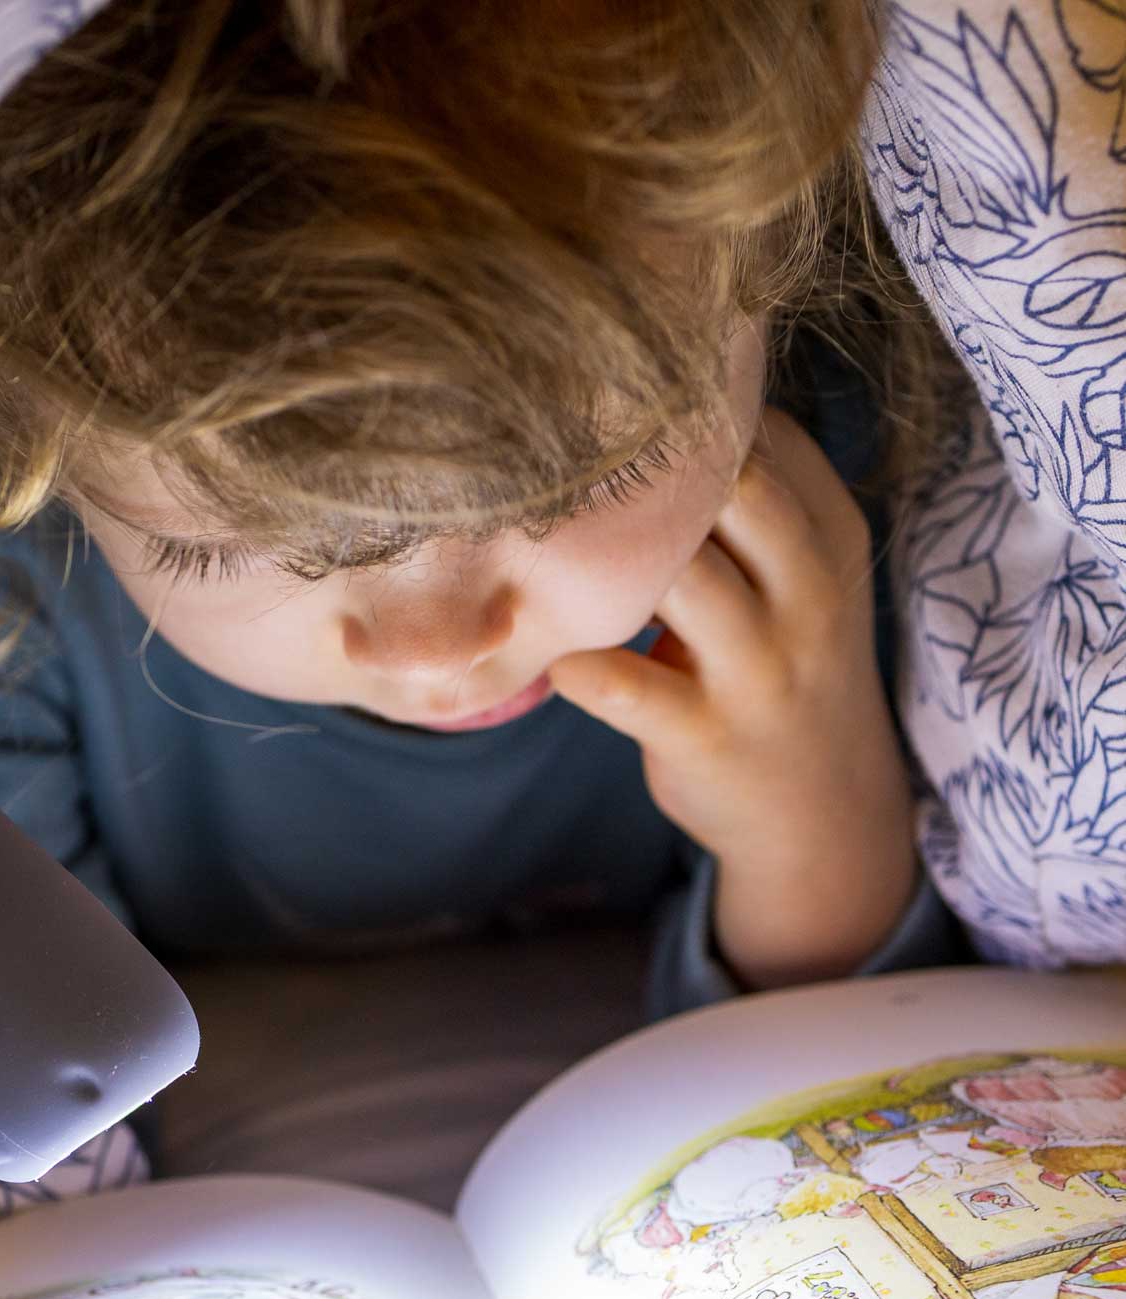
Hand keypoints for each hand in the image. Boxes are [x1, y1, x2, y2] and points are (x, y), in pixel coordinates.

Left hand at [547, 408, 915, 989]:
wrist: (823, 810)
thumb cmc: (783, 666)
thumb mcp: (801, 578)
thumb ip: (749, 504)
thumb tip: (645, 408)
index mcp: (832, 538)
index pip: (766, 437)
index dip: (685, 414)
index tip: (614, 408)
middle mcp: (808, 596)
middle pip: (735, 488)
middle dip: (650, 471)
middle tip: (570, 462)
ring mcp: (759, 670)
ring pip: (679, 575)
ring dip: (604, 559)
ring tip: (547, 548)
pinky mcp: (702, 733)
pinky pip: (621, 684)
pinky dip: (572, 663)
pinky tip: (552, 652)